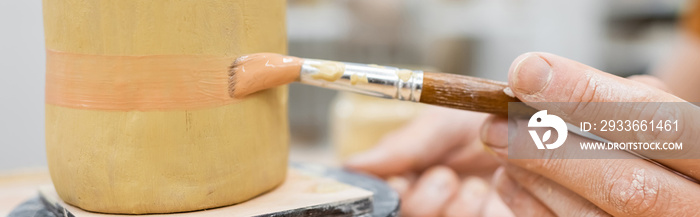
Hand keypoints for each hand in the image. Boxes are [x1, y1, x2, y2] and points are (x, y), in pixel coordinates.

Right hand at [345, 107, 511, 215]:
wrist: (542, 124)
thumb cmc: (494, 117)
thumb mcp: (444, 123)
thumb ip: (402, 145)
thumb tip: (351, 166)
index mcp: (409, 174)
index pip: (379, 193)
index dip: (383, 192)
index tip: (400, 180)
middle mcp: (430, 200)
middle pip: (403, 215)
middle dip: (420, 203)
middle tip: (445, 178)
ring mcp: (459, 213)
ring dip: (451, 212)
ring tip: (474, 187)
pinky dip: (479, 216)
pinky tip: (490, 199)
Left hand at [483, 52, 699, 215]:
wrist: (677, 201)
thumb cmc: (669, 153)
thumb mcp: (670, 120)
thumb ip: (627, 102)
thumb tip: (546, 80)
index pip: (660, 126)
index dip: (589, 98)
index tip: (528, 73)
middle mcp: (696, 209)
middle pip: (624, 185)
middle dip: (550, 148)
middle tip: (497, 122)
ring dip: (533, 176)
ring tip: (498, 143)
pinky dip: (529, 203)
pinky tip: (510, 176)